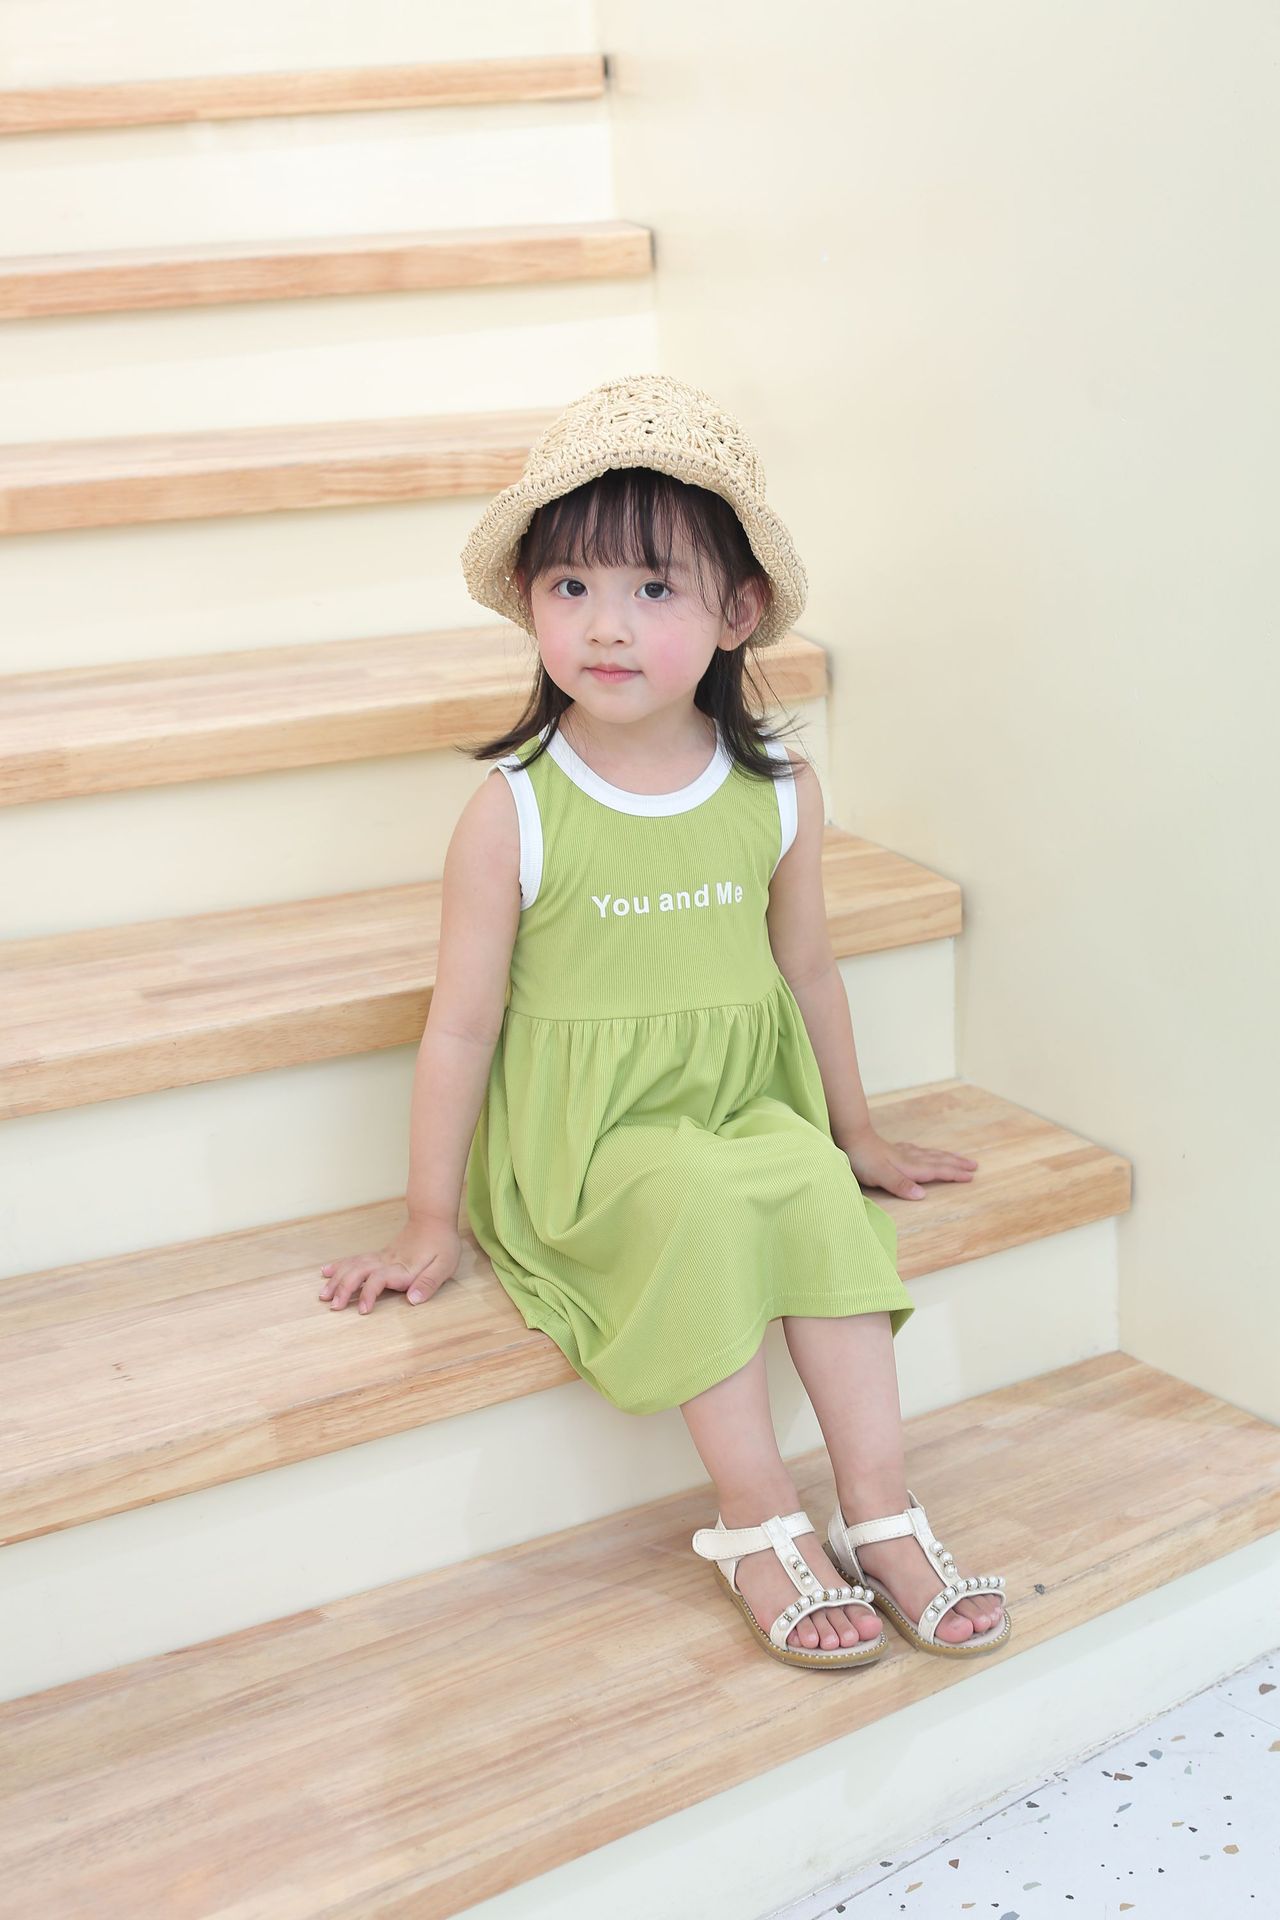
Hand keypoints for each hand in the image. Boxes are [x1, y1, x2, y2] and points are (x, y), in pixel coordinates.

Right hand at [318, 1215, 461, 1313]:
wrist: (433, 1218)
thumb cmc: (442, 1244)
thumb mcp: (444, 1265)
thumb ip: (428, 1283)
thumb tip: (413, 1300)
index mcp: (403, 1267)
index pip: (379, 1279)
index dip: (369, 1294)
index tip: (362, 1310)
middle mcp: (387, 1261)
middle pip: (359, 1272)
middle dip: (344, 1289)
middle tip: (333, 1306)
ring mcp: (381, 1257)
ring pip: (353, 1266)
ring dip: (337, 1279)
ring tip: (323, 1294)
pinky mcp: (379, 1255)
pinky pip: (355, 1259)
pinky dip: (339, 1265)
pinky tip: (326, 1271)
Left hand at [839, 1125, 977, 1200]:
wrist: (850, 1137)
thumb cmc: (863, 1159)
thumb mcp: (880, 1175)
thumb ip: (900, 1185)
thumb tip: (922, 1195)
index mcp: (909, 1166)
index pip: (937, 1171)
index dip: (954, 1174)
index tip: (971, 1176)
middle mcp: (909, 1158)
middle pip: (938, 1161)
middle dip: (956, 1164)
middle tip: (974, 1166)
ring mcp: (902, 1153)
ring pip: (930, 1155)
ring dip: (946, 1157)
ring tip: (958, 1158)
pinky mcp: (894, 1150)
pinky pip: (919, 1151)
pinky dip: (929, 1153)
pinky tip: (926, 1153)